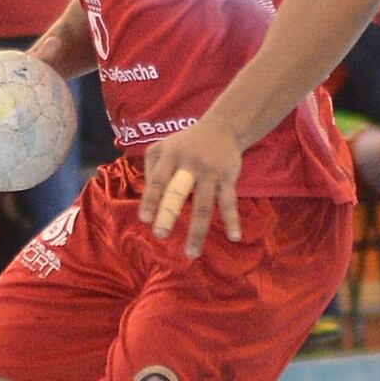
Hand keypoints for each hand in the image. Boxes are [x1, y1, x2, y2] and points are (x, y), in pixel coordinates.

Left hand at [138, 112, 248, 255]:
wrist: (223, 127)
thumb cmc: (186, 143)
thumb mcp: (163, 146)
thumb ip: (150, 167)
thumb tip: (147, 198)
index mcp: (171, 157)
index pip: (158, 180)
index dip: (151, 199)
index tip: (145, 219)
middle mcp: (190, 164)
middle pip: (179, 192)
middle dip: (169, 213)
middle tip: (160, 234)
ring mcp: (210, 172)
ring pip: (204, 204)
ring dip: (198, 230)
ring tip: (191, 253)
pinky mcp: (228, 177)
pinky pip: (229, 202)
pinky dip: (232, 220)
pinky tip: (234, 237)